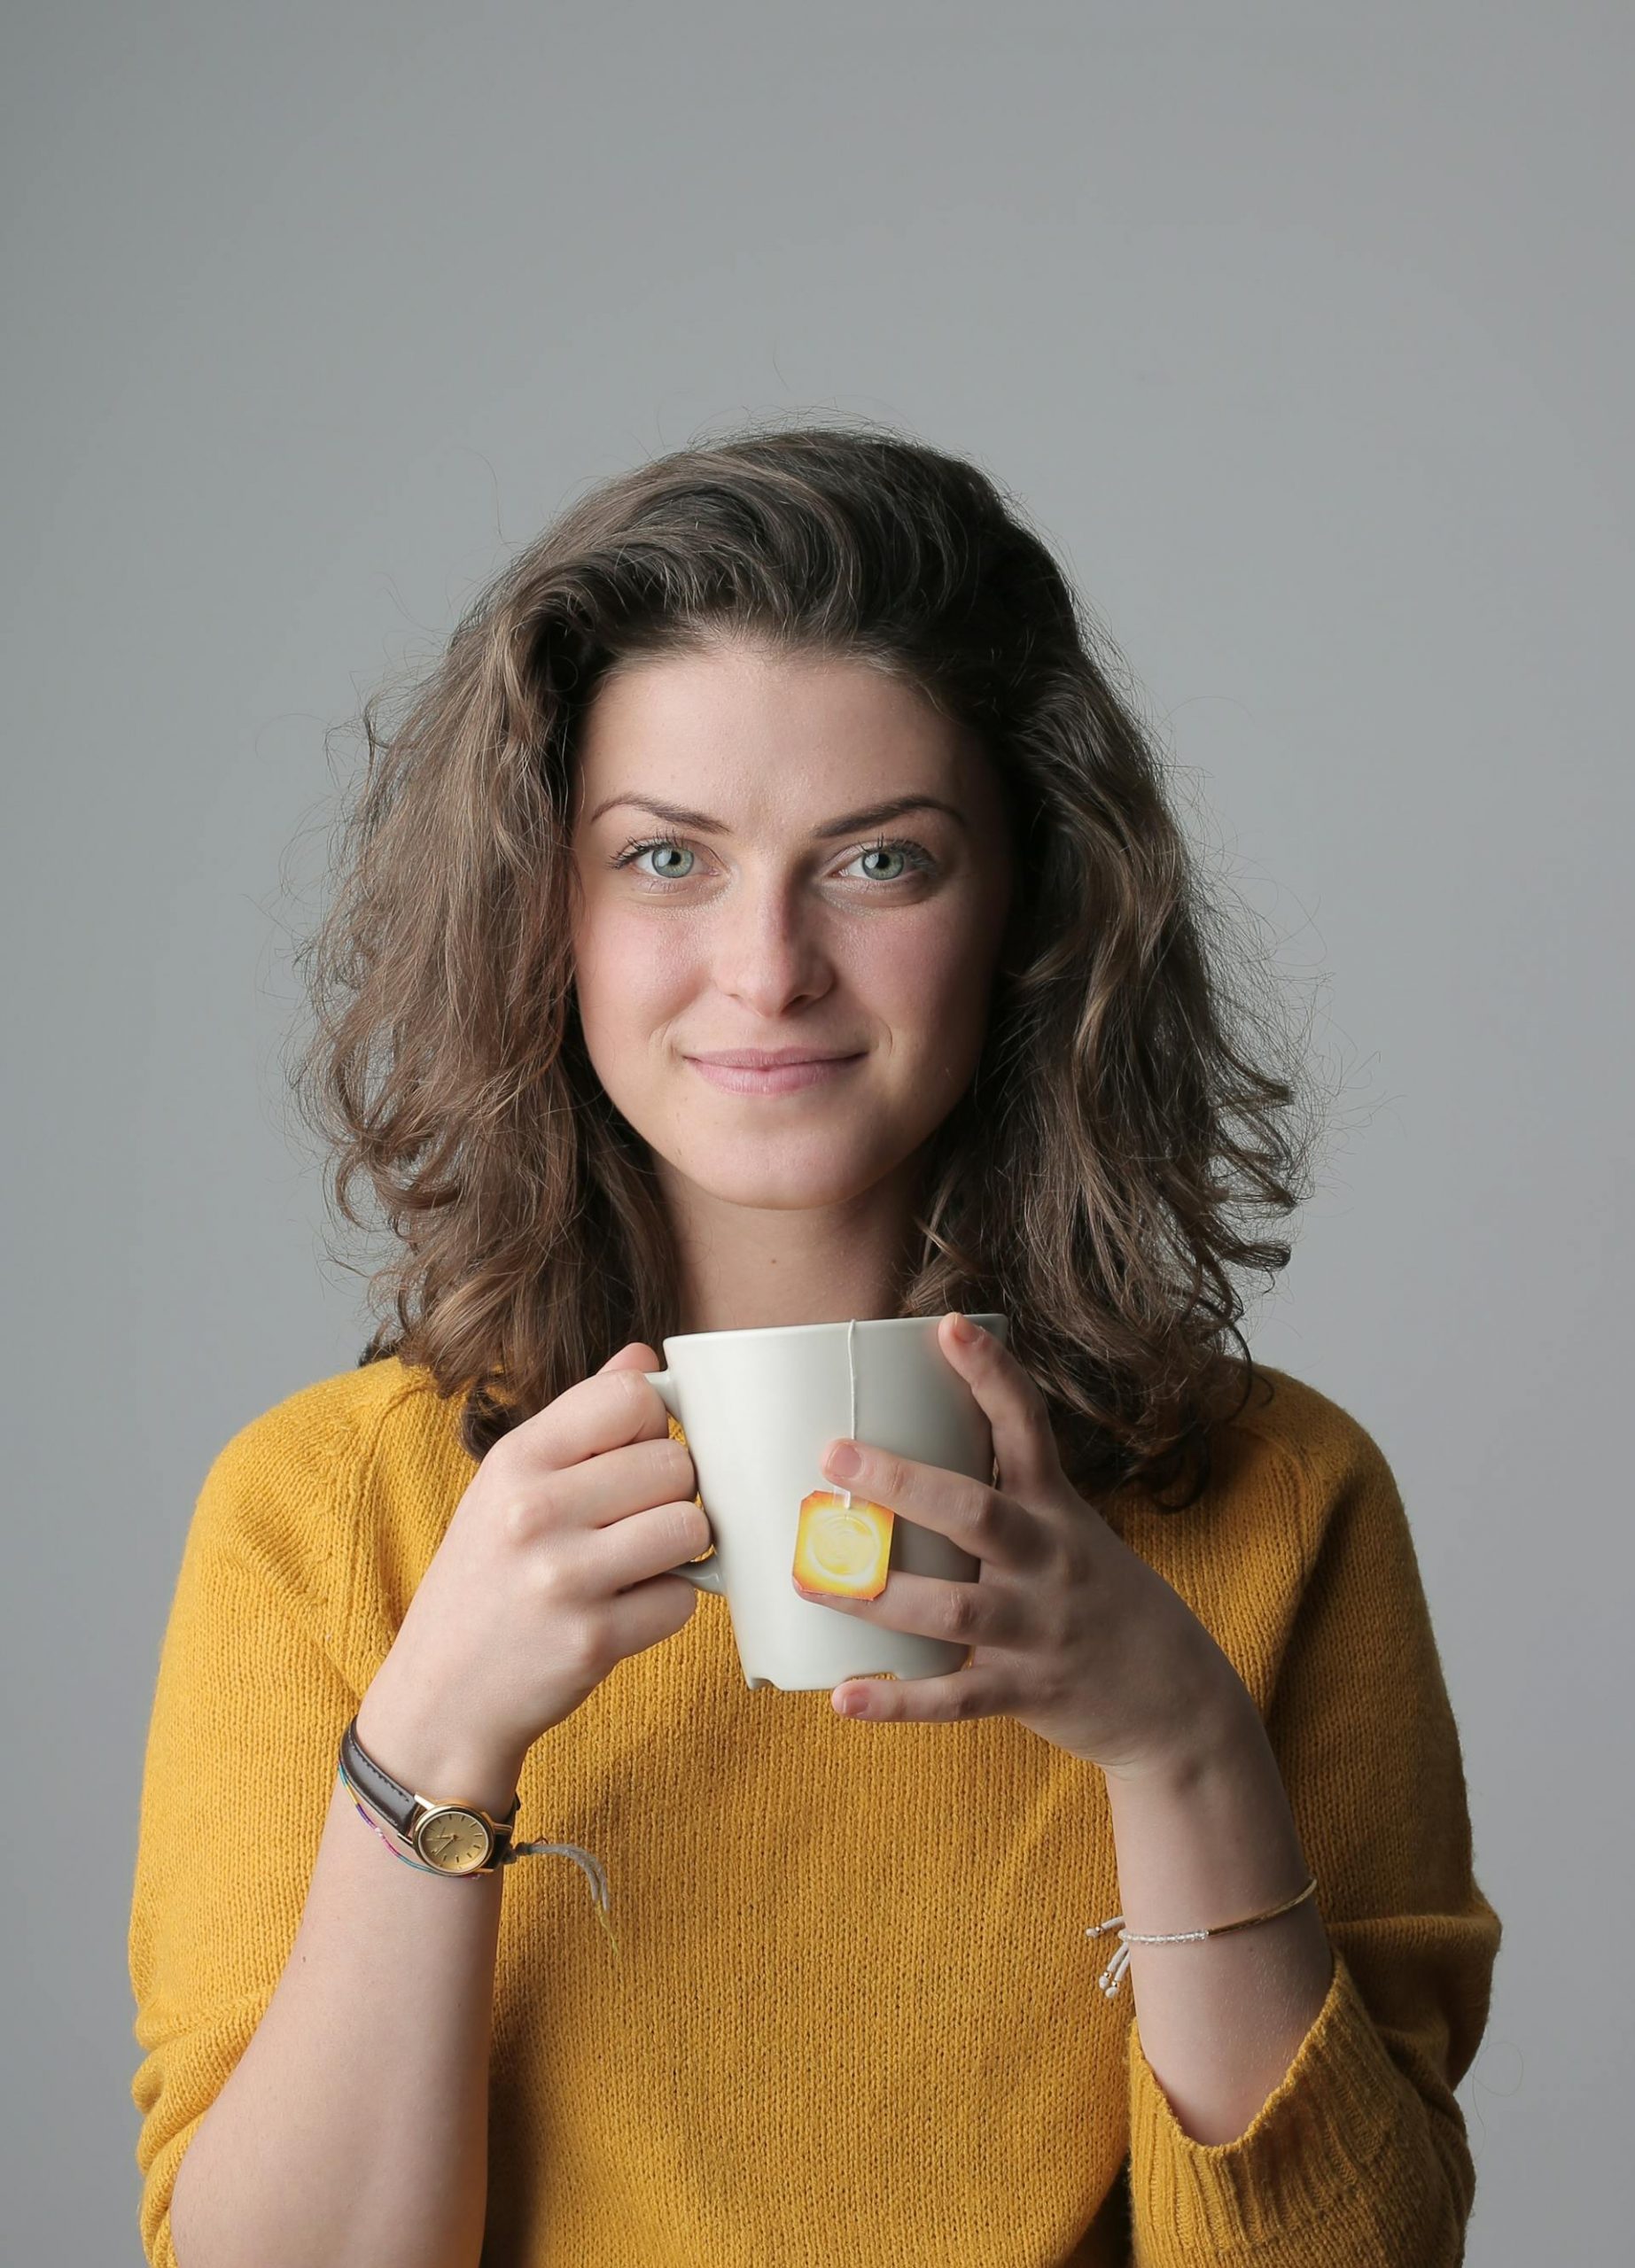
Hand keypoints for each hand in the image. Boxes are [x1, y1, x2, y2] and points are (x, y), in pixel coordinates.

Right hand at [360, 1342, 707, 1800]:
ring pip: (690, 1528)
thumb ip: (579, 1417)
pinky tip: (625, 1611)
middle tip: (636, 1521)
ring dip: (679, 1549)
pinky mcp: (593, 1641)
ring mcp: (564, 1579)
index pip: (631, 1398)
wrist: (441, 1698)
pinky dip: (666, 1607)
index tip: (634, 1455)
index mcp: (515, 1460)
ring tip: (639, 1561)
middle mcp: (534, 1511)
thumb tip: (646, 1358)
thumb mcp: (507, 1485)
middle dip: (672, 1493)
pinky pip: (682, 1600)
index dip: (651, 1426)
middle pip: (675, 1464)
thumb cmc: (485, 1578)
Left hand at [793, 1312, 1246, 1775]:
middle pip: (976, 1510)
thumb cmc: (1101, 1600)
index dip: (991, 1374)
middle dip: (902, 1482)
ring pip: (955, 1607)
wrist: (1178, 1701)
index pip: (1027, 1427)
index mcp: (1058, 1509)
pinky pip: (956, 1697)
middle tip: (833, 1453)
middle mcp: (1051, 1560)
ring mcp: (1040, 1628)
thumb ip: (1003, 1499)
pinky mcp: (1028, 1691)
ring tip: (807, 1578)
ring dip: (876, 1594)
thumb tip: (903, 1458)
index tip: (948, 1325)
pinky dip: (899, 1699)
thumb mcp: (1071, 1533)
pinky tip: (843, 1696)